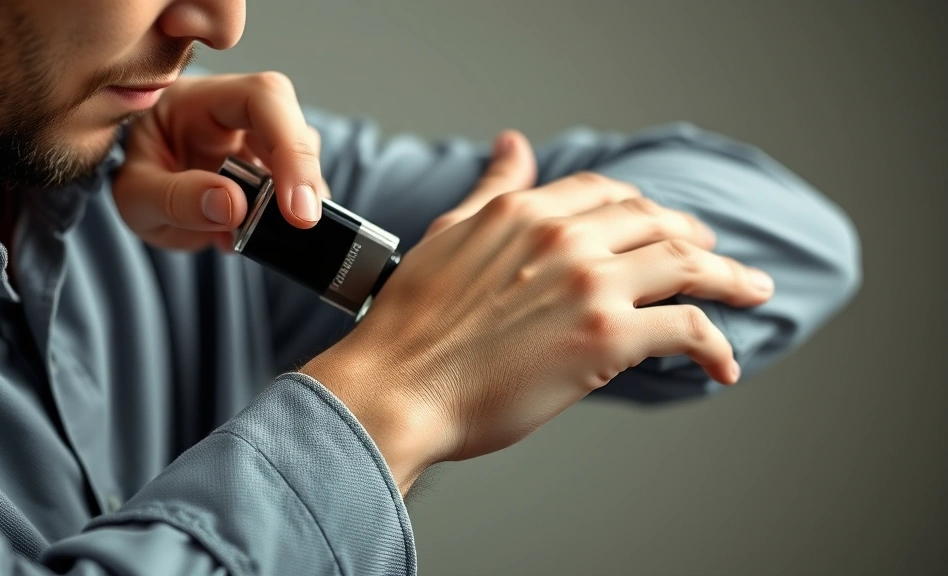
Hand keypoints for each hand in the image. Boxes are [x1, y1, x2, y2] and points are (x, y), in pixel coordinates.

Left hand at [113, 72, 329, 251]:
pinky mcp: (272, 169)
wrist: (140, 201)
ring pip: (303, 157)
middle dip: (303, 174)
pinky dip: (287, 215)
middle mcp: (237, 112)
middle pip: (292, 124)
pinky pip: (299, 187)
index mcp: (198, 99)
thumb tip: (234, 206)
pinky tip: (257, 233)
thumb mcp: (135, 198)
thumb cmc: (132, 183)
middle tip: (302, 222)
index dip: (288, 144)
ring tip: (259, 231)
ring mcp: (258, 140)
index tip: (293, 205)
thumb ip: (175, 199)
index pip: (261, 98)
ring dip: (295, 197)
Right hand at [303, 136, 773, 493]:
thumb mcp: (449, 236)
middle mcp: (564, 237)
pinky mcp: (607, 337)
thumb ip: (492, 189)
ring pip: (686, 264)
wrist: (396, 387)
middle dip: (697, 236)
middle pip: (656, 222)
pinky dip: (716, 343)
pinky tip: (723, 364)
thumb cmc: (413, 326)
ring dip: (729, 279)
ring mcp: (589, 284)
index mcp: (526, 212)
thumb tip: (514, 144)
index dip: (644, 208)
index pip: (607, 193)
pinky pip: (687, 328)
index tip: (662, 225)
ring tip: (752, 292)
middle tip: (718, 258)